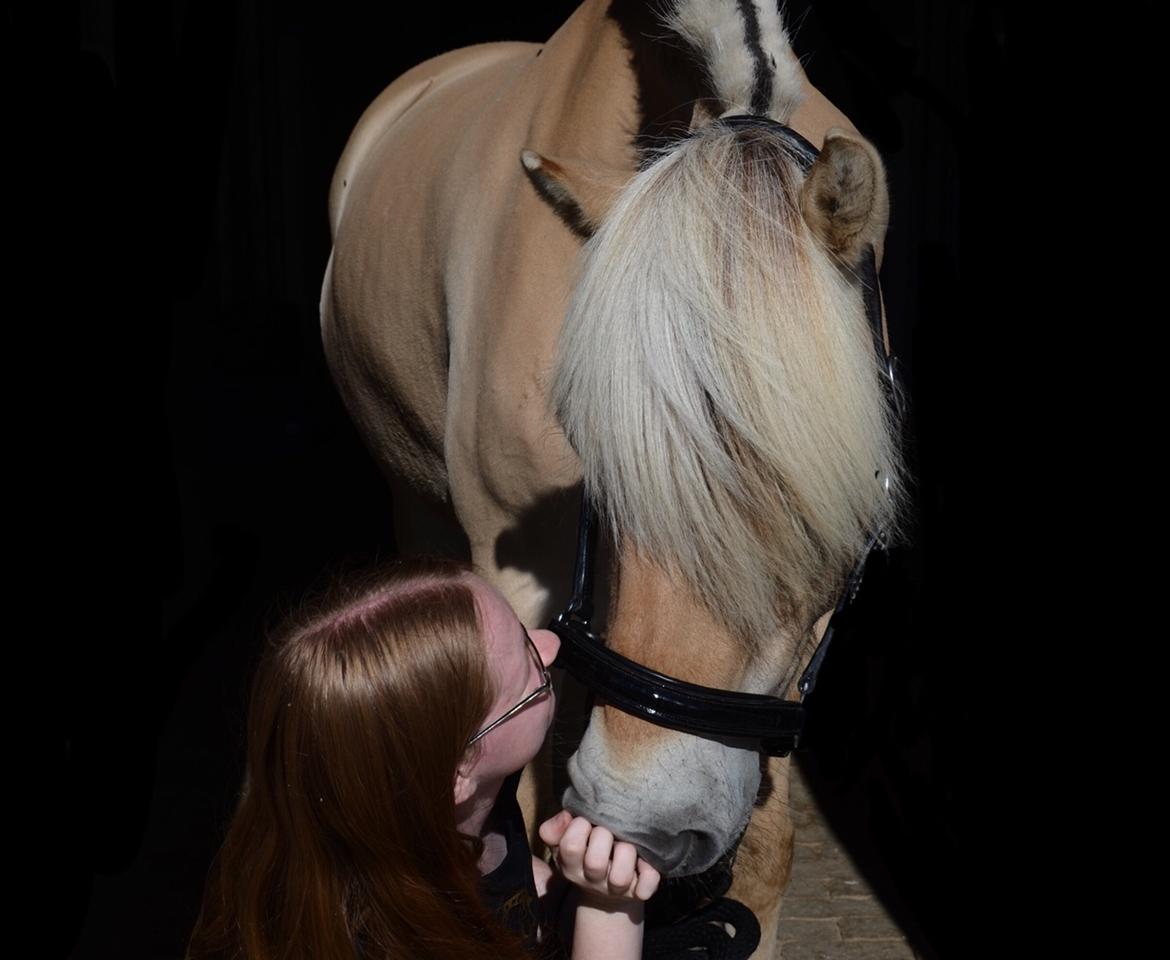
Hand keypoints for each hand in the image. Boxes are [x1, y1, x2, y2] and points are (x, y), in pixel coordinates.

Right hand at [538, 810, 660, 903]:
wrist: (606, 888)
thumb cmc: (587, 851)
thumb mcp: (565, 839)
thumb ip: (557, 826)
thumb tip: (567, 815)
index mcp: (571, 865)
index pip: (571, 846)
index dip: (580, 826)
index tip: (586, 820)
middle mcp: (591, 880)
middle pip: (595, 862)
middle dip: (605, 837)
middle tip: (609, 830)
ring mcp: (615, 889)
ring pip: (620, 877)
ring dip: (627, 854)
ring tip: (628, 844)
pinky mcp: (637, 892)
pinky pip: (646, 887)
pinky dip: (649, 874)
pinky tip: (645, 861)